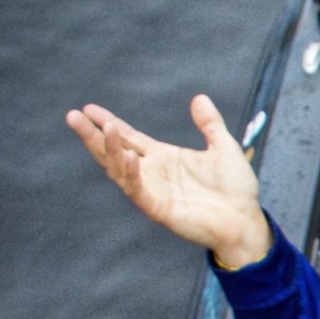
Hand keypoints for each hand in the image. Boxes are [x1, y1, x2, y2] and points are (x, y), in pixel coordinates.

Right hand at [66, 95, 271, 268]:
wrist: (246, 221)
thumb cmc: (236, 189)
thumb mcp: (224, 148)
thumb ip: (210, 124)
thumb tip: (199, 98)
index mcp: (163, 158)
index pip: (129, 137)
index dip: (109, 123)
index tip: (89, 108)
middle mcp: (153, 173)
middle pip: (114, 151)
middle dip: (93, 134)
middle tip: (73, 115)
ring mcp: (153, 191)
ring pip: (120, 169)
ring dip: (109, 149)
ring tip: (104, 129)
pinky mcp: (159, 209)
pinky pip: (138, 190)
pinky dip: (131, 173)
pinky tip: (128, 155)